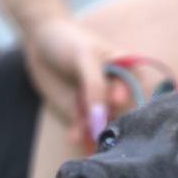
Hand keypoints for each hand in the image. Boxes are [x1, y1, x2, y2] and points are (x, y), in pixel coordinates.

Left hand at [22, 16, 128, 143]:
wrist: (38, 41)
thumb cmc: (68, 40)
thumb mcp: (85, 57)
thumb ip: (95, 86)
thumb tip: (101, 119)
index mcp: (125, 70)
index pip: (138, 88)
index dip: (133, 98)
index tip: (118, 99)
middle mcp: (115, 90)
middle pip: (122, 112)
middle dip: (113, 121)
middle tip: (101, 125)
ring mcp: (98, 104)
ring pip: (102, 123)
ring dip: (95, 131)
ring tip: (83, 133)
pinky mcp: (80, 115)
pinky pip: (83, 128)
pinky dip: (79, 134)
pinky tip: (72, 137)